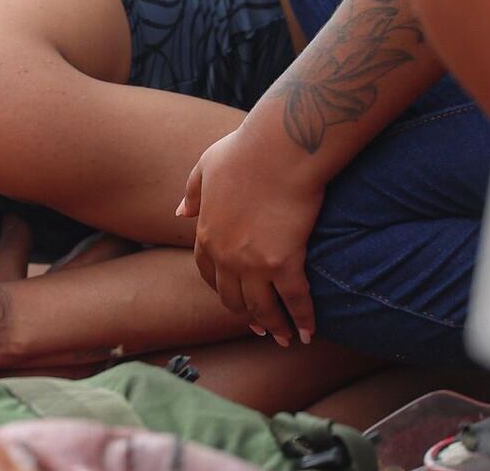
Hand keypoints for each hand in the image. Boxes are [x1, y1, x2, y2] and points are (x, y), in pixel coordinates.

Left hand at [179, 127, 326, 345]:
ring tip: (286, 339)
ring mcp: (253, 263)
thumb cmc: (245, 151)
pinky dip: (303, 320)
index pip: (208, 274)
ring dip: (274, 327)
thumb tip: (180, 211)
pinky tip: (309, 333)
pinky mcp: (284, 262)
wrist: (278, 150)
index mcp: (205, 234)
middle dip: (246, 314)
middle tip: (260, 326)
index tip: (234, 299)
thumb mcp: (205, 167)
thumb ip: (192, 192)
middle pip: (233, 297)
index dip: (222, 289)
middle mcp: (225, 255)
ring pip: (262, 307)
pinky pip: (294, 301)